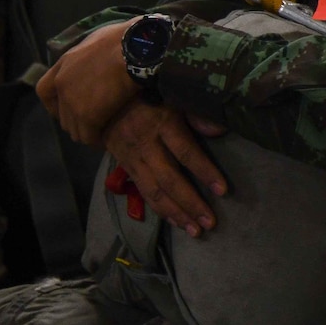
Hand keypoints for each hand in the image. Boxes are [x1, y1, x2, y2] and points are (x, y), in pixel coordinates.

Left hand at [34, 21, 138, 145]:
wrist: (135, 50)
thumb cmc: (124, 40)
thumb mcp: (98, 41)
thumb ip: (89, 56)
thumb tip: (99, 61)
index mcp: (64, 64)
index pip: (44, 91)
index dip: (54, 105)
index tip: (67, 109)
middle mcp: (63, 84)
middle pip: (62, 116)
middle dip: (77, 122)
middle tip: (94, 124)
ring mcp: (73, 102)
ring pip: (75, 130)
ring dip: (88, 134)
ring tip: (102, 133)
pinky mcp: (87, 116)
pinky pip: (89, 137)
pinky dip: (97, 141)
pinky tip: (107, 140)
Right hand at [103, 100, 227, 236]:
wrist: (102, 98)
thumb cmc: (147, 93)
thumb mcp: (171, 93)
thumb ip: (196, 112)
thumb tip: (221, 129)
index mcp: (161, 122)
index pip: (186, 151)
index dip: (204, 171)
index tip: (223, 190)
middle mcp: (146, 144)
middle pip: (169, 179)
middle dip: (191, 202)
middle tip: (210, 222)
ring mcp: (133, 158)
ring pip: (155, 191)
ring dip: (176, 213)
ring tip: (195, 231)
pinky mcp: (126, 167)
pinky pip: (144, 192)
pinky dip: (160, 209)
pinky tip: (175, 221)